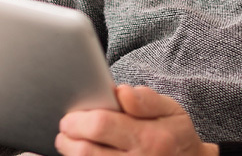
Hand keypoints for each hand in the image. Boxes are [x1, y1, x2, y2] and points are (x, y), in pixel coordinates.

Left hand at [56, 85, 216, 155]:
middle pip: (85, 151)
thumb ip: (145, 100)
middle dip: (67, 137)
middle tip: (66, 129)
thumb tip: (120, 92)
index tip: (71, 116)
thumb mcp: (171, 110)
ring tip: (71, 142)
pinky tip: (83, 154)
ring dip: (71, 152)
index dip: (79, 120)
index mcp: (150, 137)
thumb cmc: (175, 135)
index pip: (101, 125)